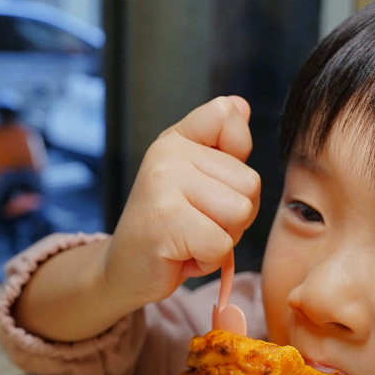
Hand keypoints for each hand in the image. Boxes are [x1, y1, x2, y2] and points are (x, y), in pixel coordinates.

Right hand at [104, 95, 259, 308]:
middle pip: (249, 182)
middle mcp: (167, 153)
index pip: (226, 116)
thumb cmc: (168, 228)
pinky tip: (182, 255)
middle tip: (196, 224)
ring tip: (190, 238)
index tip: (206, 184)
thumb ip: (221, 143)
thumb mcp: (196, 179)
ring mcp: (164, 184)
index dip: (235, 157)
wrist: (124, 270)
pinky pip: (222, 244)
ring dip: (222, 238)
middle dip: (233, 215)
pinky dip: (208, 260)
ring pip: (240, 213)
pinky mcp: (166, 220)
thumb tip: (242, 104)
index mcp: (176, 139)